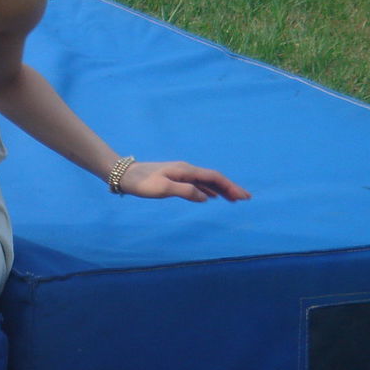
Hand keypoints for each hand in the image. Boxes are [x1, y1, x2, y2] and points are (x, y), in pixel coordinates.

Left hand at [116, 161, 251, 201]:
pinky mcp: (175, 177)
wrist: (125, 174)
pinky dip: (208, 190)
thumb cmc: (142, 182)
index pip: (214, 178)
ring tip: (233, 199)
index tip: (243, 196)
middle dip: (230, 188)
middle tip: (245, 199)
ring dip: (221, 189)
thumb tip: (206, 197)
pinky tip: (211, 196)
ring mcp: (181, 173)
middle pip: (213, 178)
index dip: (230, 186)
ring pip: (206, 181)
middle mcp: (186, 170)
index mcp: (186, 170)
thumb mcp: (163, 189)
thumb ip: (185, 191)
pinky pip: (198, 184)